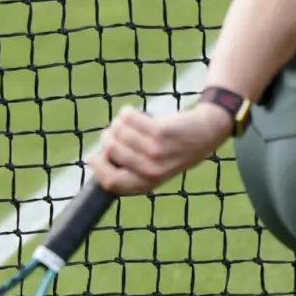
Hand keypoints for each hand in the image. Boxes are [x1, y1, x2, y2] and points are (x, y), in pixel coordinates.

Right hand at [86, 104, 234, 195]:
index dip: (98, 168)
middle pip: (110, 150)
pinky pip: (127, 118)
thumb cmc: (172, 150)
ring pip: (118, 131)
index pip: (110, 182)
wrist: (204, 134)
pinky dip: (127, 112)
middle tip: (116, 131)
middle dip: (108, 137)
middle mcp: (150, 170)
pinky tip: (133, 112)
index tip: (93, 156)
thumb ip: (127, 169)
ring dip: (119, 122)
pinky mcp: (159, 132)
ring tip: (130, 122)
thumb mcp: (153, 168)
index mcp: (147, 183)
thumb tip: (91, 160)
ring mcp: (155, 151)